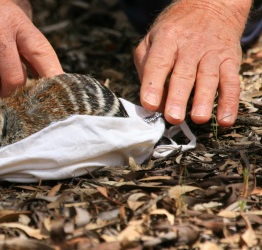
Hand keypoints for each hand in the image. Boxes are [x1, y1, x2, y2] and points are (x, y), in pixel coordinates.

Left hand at [134, 0, 250, 125]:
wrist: (211, 6)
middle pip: (183, 73)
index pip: (158, 63)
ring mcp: (212, 53)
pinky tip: (224, 119)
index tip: (149, 104)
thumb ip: (146, 67)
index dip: (152, 84)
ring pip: (208, 77)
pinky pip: (231, 82)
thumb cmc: (174, 30)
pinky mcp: (230, 60)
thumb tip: (152, 100)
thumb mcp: (151, 39)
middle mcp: (190, 45)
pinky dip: (230, 102)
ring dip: (204, 100)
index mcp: (167, 39)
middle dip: (178, 97)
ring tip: (198, 118)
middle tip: (173, 118)